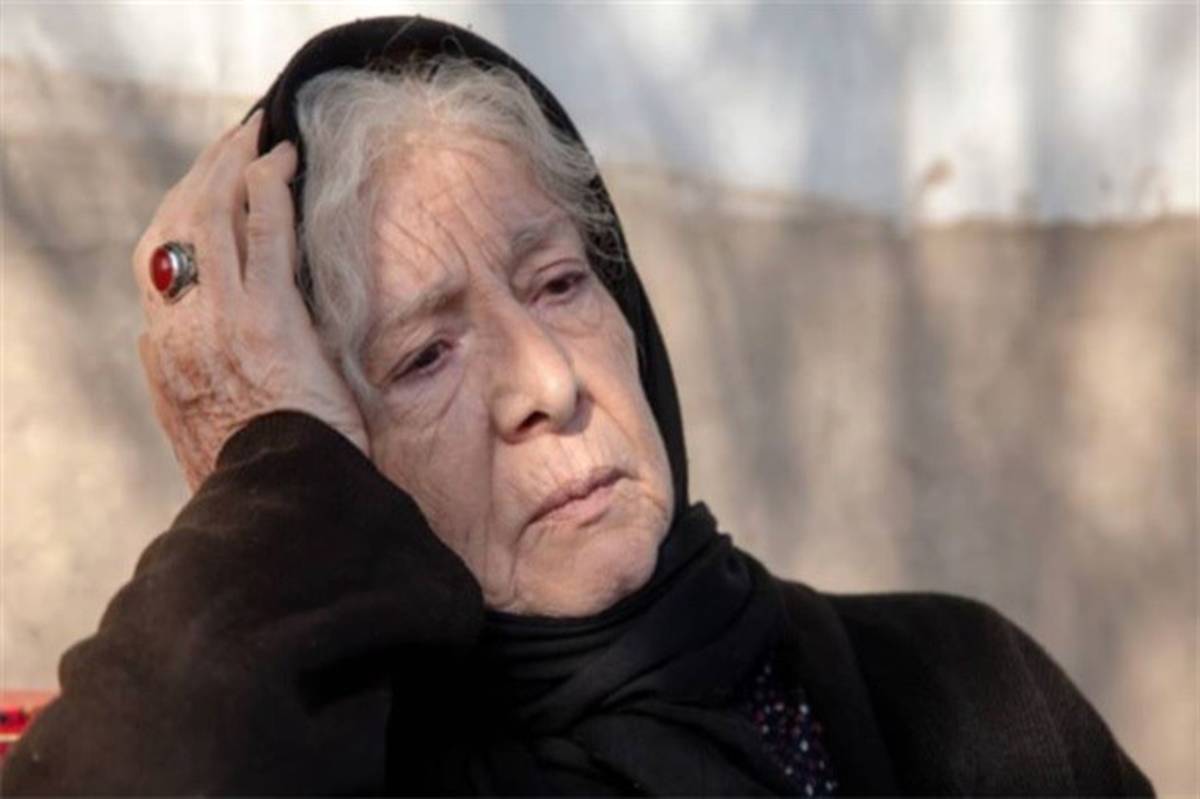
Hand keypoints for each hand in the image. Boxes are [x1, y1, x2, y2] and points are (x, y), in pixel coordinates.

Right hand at [133, 110, 368, 489]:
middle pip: (174, 228)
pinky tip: (284, 166)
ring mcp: (218, 322)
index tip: (205, 189)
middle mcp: (177, 332)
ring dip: (235, 166)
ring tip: (260, 137)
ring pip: (212, 218)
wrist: (282, 506)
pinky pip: (265, 235)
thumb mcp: (210, 435)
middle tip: (233, 143)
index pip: (159, 265)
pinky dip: (271, 191)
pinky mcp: (267, 319)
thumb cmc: (266, 477)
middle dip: (203, 175)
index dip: (180, 216)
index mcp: (163, 358)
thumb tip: (195, 366)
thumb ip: (198, 390)